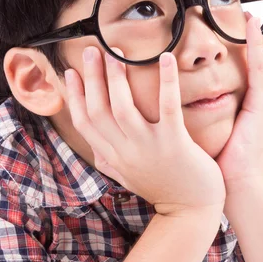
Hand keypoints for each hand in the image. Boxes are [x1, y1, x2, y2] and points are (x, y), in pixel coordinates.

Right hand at [65, 47, 225, 216]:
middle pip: (99, 110)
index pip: (85, 123)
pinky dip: (166, 81)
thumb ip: (110, 161)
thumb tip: (95, 150)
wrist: (191, 213)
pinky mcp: (174, 143)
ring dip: (116, 76)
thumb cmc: (161, 189)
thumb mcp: (127, 176)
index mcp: (113, 156)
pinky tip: (166, 58)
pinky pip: (167, 107)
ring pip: (123, 108)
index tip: (71, 72)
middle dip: (92, 77)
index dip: (75, 96)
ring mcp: (148, 147)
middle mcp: (125, 151)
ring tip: (116, 50)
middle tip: (92, 49)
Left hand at [215, 13, 262, 192]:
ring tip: (253, 17)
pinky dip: (260, 48)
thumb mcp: (215, 131)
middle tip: (250, 18)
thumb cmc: (221, 162)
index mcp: (250, 106)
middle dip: (261, 39)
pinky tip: (253, 31)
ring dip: (262, 37)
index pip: (256, 71)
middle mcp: (261, 101)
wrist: (237, 185)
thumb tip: (182, 106)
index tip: (237, 34)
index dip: (251, 51)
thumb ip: (206, 115)